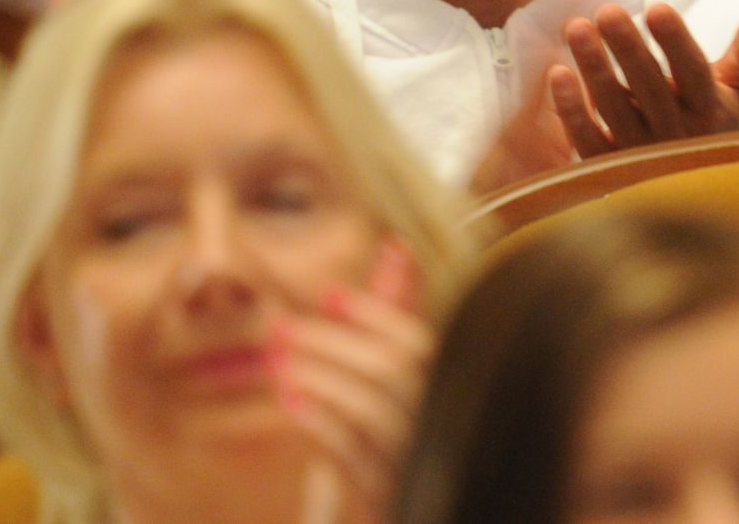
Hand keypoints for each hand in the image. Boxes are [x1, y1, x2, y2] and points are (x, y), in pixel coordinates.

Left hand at [271, 239, 430, 523]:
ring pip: (370, 410)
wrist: (438, 484)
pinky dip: (321, 424)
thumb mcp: (417, 356)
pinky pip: (356, 456)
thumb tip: (395, 246)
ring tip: (277, 359)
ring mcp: (424, 455)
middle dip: (331, 343)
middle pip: (389, 370)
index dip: (373, 313)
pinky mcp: (396, 492)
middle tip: (280, 325)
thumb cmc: (418, 405)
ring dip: (319, 379)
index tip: (327, 294)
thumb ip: (407, 306)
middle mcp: (449, 412)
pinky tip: (291, 402)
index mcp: (461, 373)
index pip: (419, 340)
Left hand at [549, 5, 738, 154]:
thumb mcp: (735, 94)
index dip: (675, 41)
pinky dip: (572, 109)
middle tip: (607, 11)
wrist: (696, 196)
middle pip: (649, 87)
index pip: (693, 72)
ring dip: (594, 68)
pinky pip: (586, 138)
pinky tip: (558, 74)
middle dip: (628, 47)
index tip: (656, 8)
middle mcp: (676, 135)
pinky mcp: (608, 169)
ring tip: (576, 28)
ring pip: (615, 108)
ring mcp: (640, 154)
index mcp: (709, 111)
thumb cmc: (710, 129)